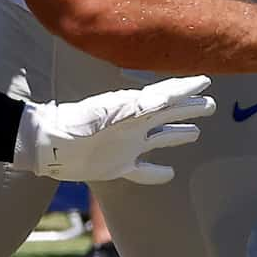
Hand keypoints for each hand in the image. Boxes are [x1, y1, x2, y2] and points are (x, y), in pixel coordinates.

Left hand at [13, 75, 213, 184]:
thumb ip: (138, 106)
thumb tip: (167, 99)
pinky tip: (169, 174)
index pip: (167, 96)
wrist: (47, 144)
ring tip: (195, 133)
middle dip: (189, 109)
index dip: (187, 89)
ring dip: (177, 135)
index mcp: (135, 108)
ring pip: (160, 140)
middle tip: (209, 105)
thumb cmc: (76, 123)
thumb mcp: (108, 111)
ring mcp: (127, 146)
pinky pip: (142, 171)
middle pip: (169, 115)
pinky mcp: (118, 166)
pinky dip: (155, 174)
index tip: (206, 81)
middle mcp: (135, 125)